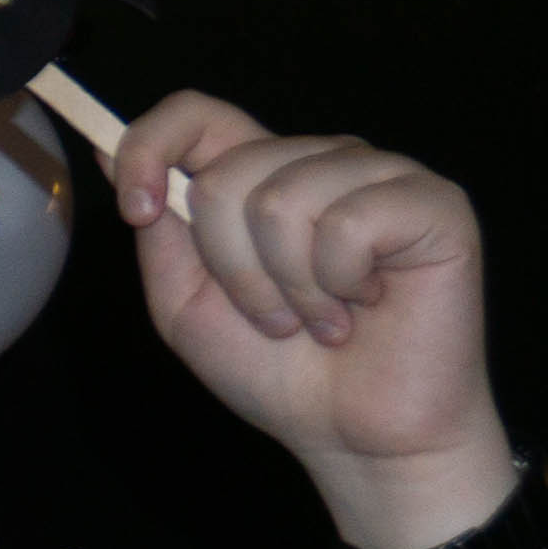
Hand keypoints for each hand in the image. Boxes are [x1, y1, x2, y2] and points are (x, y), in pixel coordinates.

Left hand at [110, 92, 517, 548]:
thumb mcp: (186, 302)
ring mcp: (381, 175)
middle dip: (232, 268)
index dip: (150, 146)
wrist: (354, 433)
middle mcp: (321, 162)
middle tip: (274, 317)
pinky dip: (340, 282)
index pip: (196, 115)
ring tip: (322, 317)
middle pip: (229, 173)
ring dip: (287, 285)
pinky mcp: (433, 201)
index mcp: (262, 177)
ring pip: (282, 199)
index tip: (135, 212)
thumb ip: (159, 230)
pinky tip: (365, 305)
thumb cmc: (277, 370)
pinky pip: (349, 221)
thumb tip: (114, 152)